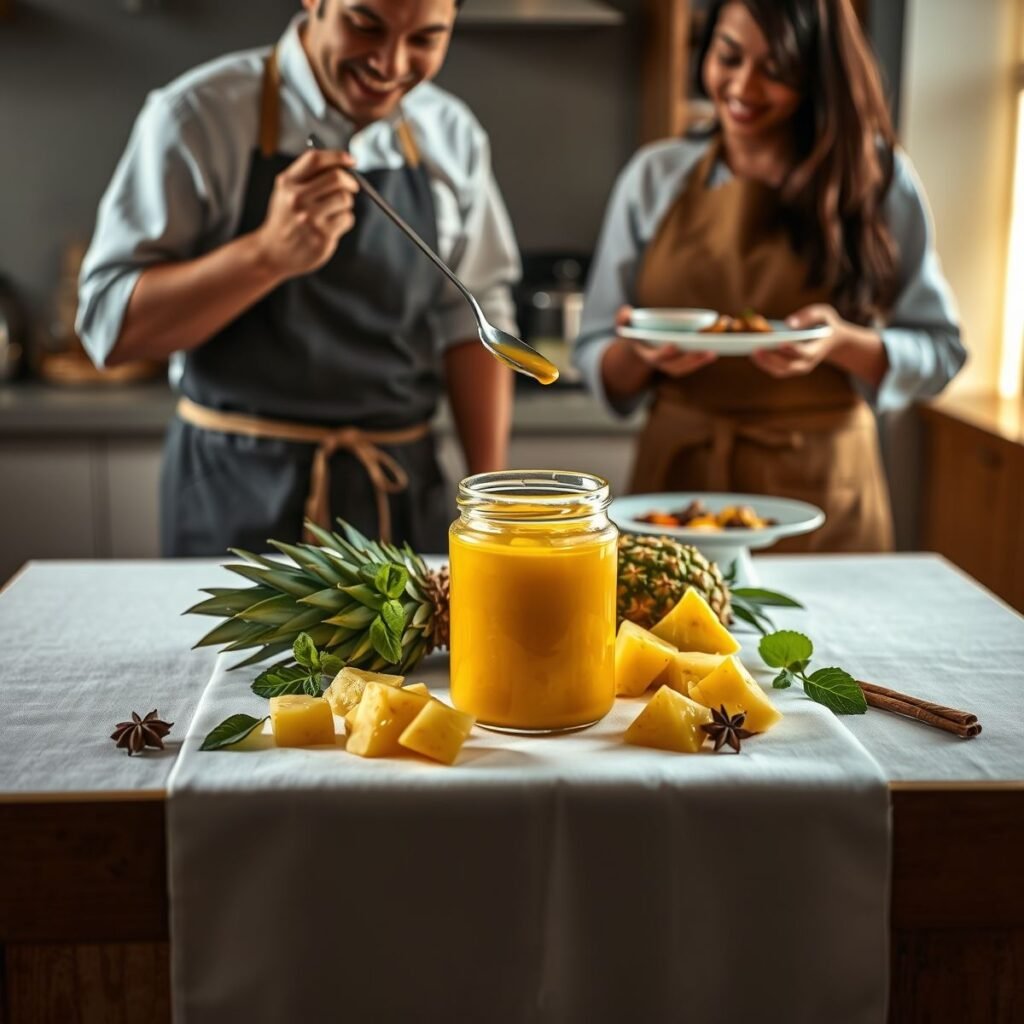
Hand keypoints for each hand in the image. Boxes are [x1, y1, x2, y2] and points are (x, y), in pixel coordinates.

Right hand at [255, 148, 359, 278]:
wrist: (272, 252)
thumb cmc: (285, 219)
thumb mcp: (286, 192)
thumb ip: (308, 176)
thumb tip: (343, 163)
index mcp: (287, 183)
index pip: (315, 159)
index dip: (337, 156)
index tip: (351, 160)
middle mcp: (297, 198)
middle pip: (336, 178)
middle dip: (350, 181)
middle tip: (352, 186)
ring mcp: (310, 218)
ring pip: (345, 199)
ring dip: (346, 203)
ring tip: (335, 210)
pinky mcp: (322, 236)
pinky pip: (347, 219)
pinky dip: (345, 220)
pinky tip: (332, 225)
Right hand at [614, 305, 717, 378]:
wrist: (640, 345)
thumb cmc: (634, 331)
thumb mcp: (625, 324)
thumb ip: (623, 318)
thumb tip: (627, 311)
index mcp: (647, 355)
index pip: (656, 357)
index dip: (664, 353)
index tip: (673, 345)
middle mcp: (661, 363)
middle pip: (675, 366)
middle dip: (689, 360)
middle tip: (704, 350)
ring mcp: (672, 364)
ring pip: (686, 367)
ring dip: (700, 361)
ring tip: (714, 352)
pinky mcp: (682, 361)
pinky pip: (693, 363)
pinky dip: (704, 358)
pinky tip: (718, 349)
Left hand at [749, 303, 843, 377]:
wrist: (832, 341)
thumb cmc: (825, 324)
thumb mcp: (824, 313)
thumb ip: (809, 315)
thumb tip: (788, 323)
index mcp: (817, 350)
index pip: (803, 353)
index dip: (791, 349)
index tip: (780, 342)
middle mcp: (807, 363)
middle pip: (787, 366)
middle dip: (771, 358)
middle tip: (755, 349)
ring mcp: (797, 368)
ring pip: (779, 370)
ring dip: (764, 363)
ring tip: (750, 351)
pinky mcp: (789, 368)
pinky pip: (774, 369)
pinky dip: (763, 363)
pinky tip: (751, 352)